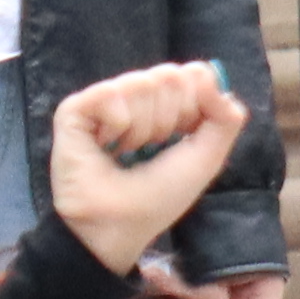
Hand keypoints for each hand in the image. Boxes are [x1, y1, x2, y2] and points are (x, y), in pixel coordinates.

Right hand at [47, 59, 248, 282]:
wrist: (116, 226)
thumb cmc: (158, 196)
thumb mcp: (206, 158)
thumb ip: (224, 117)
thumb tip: (208, 72)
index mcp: (167, 103)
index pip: (194, 74)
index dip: (195, 108)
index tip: (181, 139)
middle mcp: (136, 96)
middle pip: (170, 75)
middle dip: (169, 120)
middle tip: (150, 149)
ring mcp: (104, 100)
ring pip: (142, 83)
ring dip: (142, 130)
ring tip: (126, 152)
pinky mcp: (75, 109)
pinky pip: (111, 93)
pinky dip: (118, 126)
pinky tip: (105, 146)